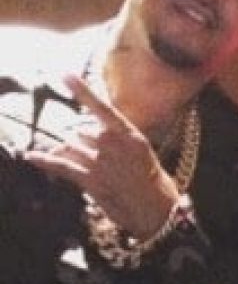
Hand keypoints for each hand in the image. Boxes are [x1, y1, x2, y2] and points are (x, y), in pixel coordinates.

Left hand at [21, 75, 177, 237]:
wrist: (158, 210)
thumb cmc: (152, 181)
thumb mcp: (142, 152)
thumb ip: (117, 138)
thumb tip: (88, 132)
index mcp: (130, 135)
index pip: (102, 108)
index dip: (82, 90)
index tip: (65, 74)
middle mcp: (113, 145)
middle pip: (80, 131)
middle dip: (79, 140)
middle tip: (90, 153)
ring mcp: (101, 162)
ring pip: (69, 147)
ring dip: (68, 153)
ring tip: (80, 163)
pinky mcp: (90, 180)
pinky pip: (61, 166)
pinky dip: (44, 161)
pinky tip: (32, 157)